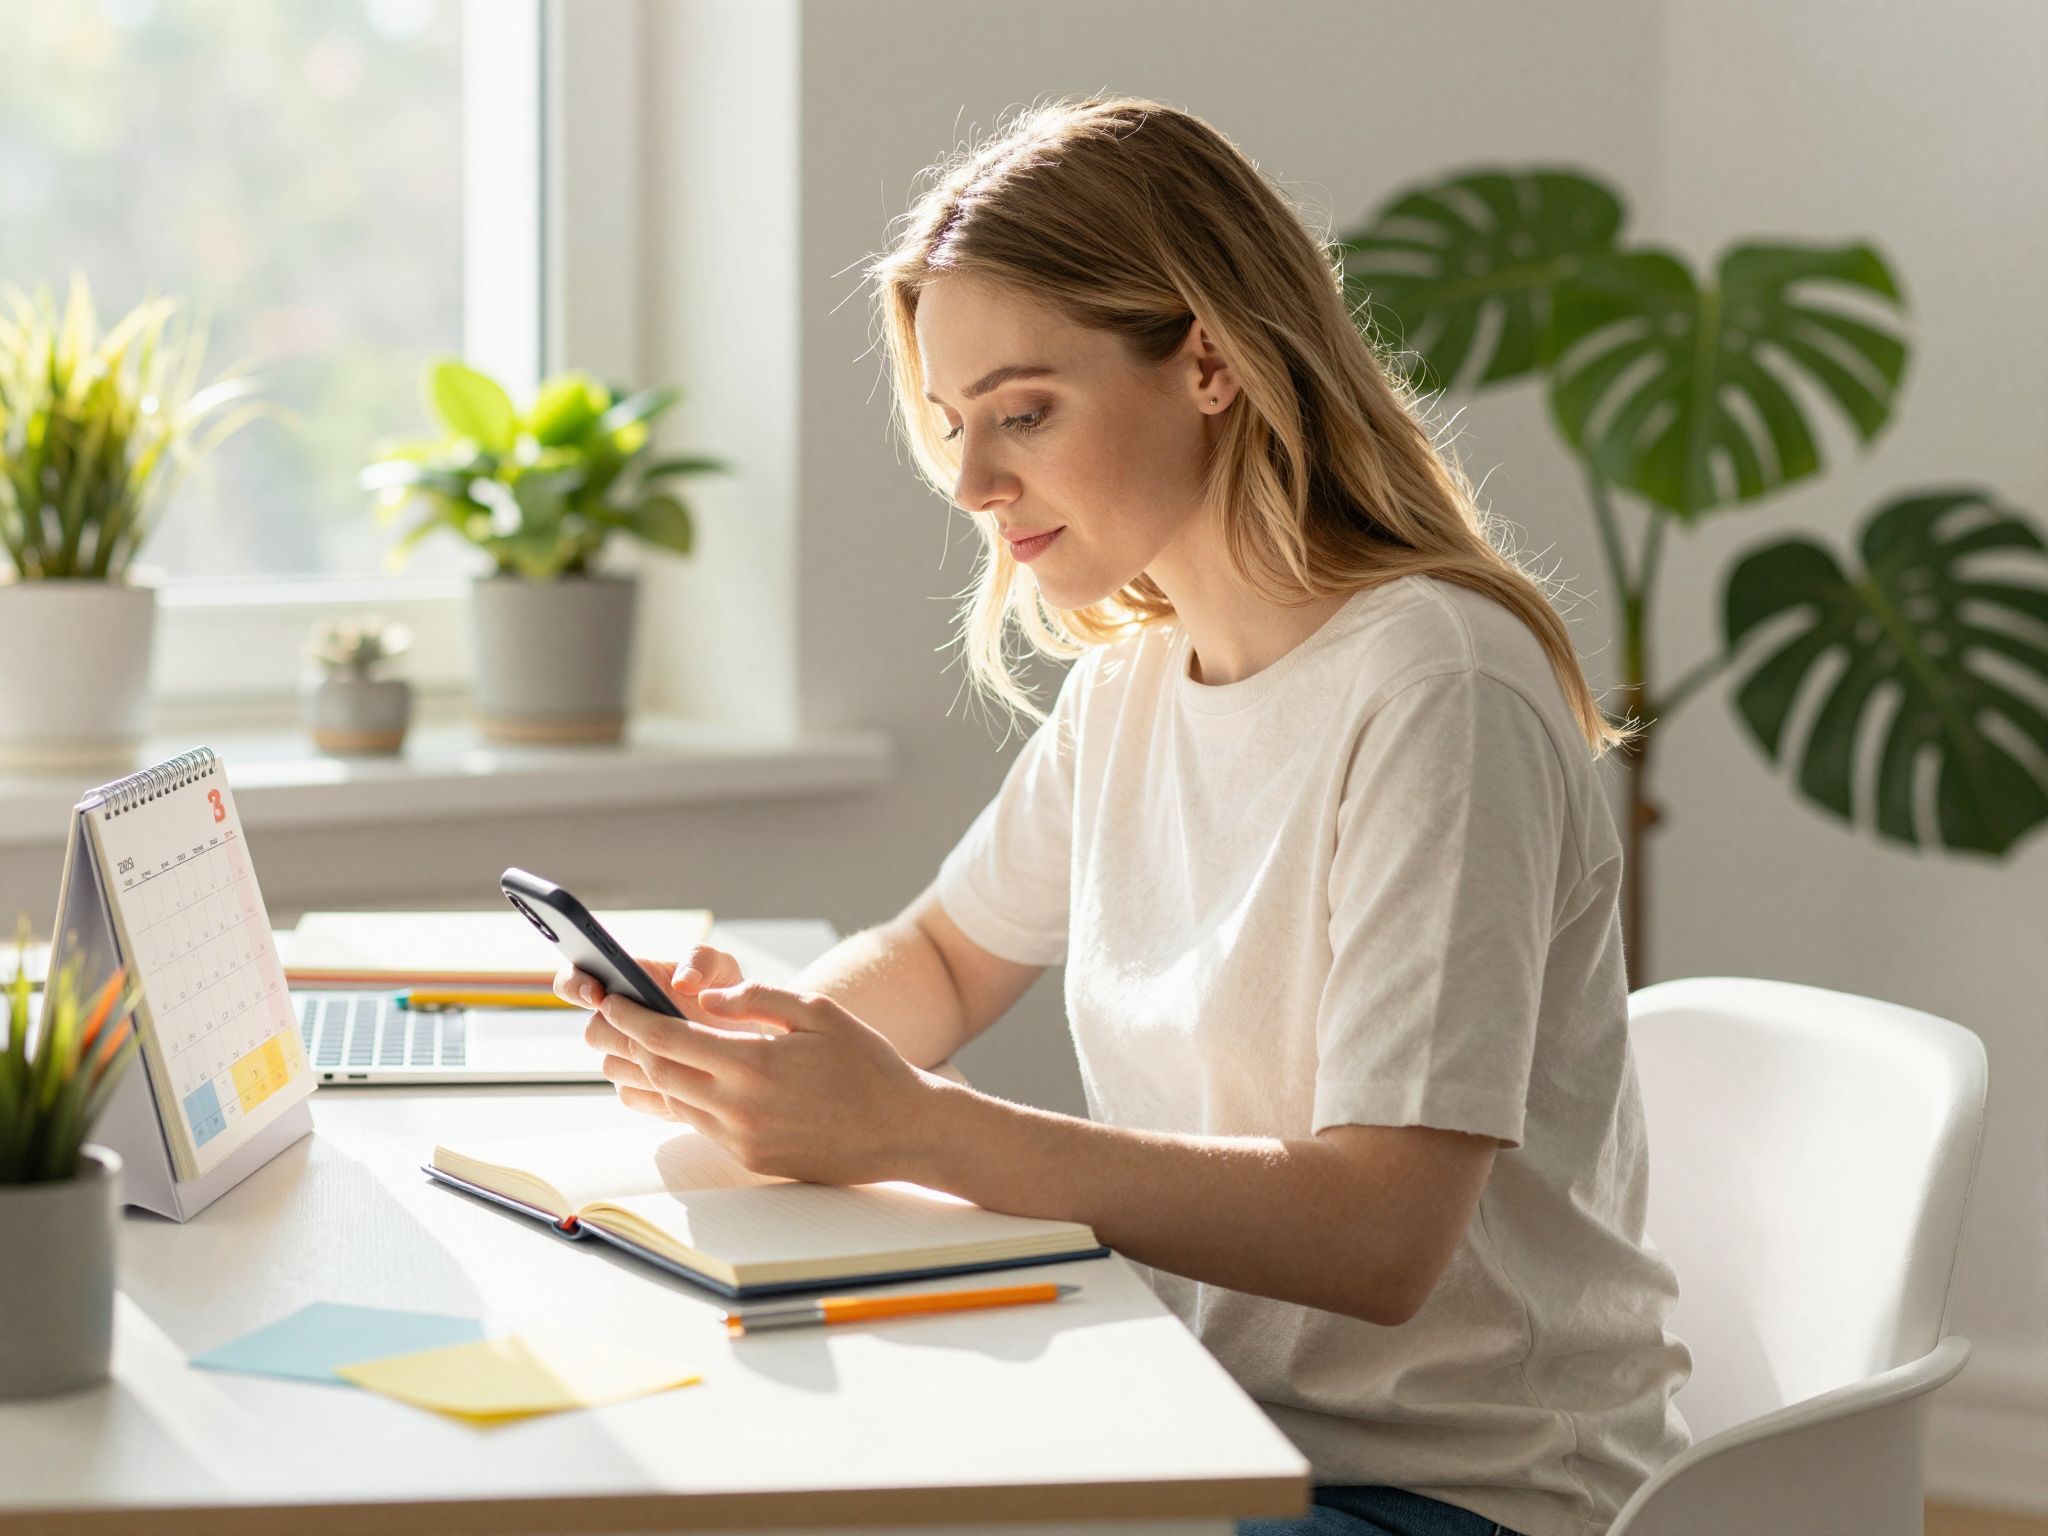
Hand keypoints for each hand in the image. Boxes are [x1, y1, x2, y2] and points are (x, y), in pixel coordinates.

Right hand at [553, 944, 748, 1120]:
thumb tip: (683, 981)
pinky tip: (686, 1079)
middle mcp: (618, 1021)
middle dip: (618, 1032)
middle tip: (651, 1030)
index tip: (598, 993)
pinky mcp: (640, 1090)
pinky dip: (654, 1088)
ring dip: (642, 1062)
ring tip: (682, 1054)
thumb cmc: (728, 996)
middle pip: (592, 1031)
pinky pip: (630, 1094)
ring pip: (611, 1066)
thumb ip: (701, 959)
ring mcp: (626, 1058)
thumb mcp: (722, 966)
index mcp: (625, 983)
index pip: (574, 980)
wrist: (748, 1041)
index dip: (575, 984)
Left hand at [595, 974, 943, 1185]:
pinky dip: (684, 1098)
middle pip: (659, 1071)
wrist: (904, 1130)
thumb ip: (756, 999)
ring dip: (653, 1072)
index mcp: (753, 1063)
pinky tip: (684, 1080)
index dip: (631, 1019)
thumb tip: (704, 999)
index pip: (667, 1038)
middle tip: (616, 1019)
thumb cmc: (867, 1063)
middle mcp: (739, 1107)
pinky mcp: (751, 1159)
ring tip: (641, 1046)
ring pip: (675, 1101)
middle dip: (631, 1043)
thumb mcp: (818, 1011)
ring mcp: (742, 1139)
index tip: (611, 1000)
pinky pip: (702, 1125)